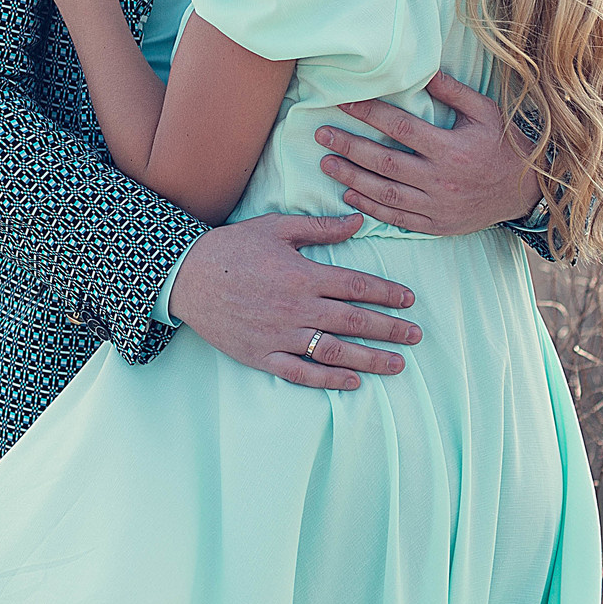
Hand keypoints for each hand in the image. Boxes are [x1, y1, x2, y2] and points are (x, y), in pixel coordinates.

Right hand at [165, 214, 419, 390]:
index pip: (356, 286)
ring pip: (334, 352)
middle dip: (389, 329)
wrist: (186, 276)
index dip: (387, 293)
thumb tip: (358, 221)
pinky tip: (353, 383)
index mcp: (302, 274)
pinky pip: (301, 372)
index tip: (409, 300)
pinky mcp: (262, 355)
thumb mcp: (276, 228)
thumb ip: (319, 228)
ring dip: (370, 360)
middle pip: (353, 321)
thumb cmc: (232, 248)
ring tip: (397, 364)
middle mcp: (296, 308)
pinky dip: (328, 380)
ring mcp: (279, 335)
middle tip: (416, 336)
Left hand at [316, 72, 540, 236]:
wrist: (529, 190)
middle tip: (322, 135)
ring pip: (386, 193)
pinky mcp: (438, 224)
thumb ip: (453, 91)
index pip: (401, 128)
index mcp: (452, 148)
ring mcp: (439, 206)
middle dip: (350, 148)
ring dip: (352, 178)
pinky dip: (371, 207)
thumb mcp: (486, 111)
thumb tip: (423, 69)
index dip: (370, 114)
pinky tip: (350, 195)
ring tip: (326, 164)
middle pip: (385, 162)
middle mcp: (442, 180)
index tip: (344, 103)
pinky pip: (398, 218)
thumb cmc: (506, 144)